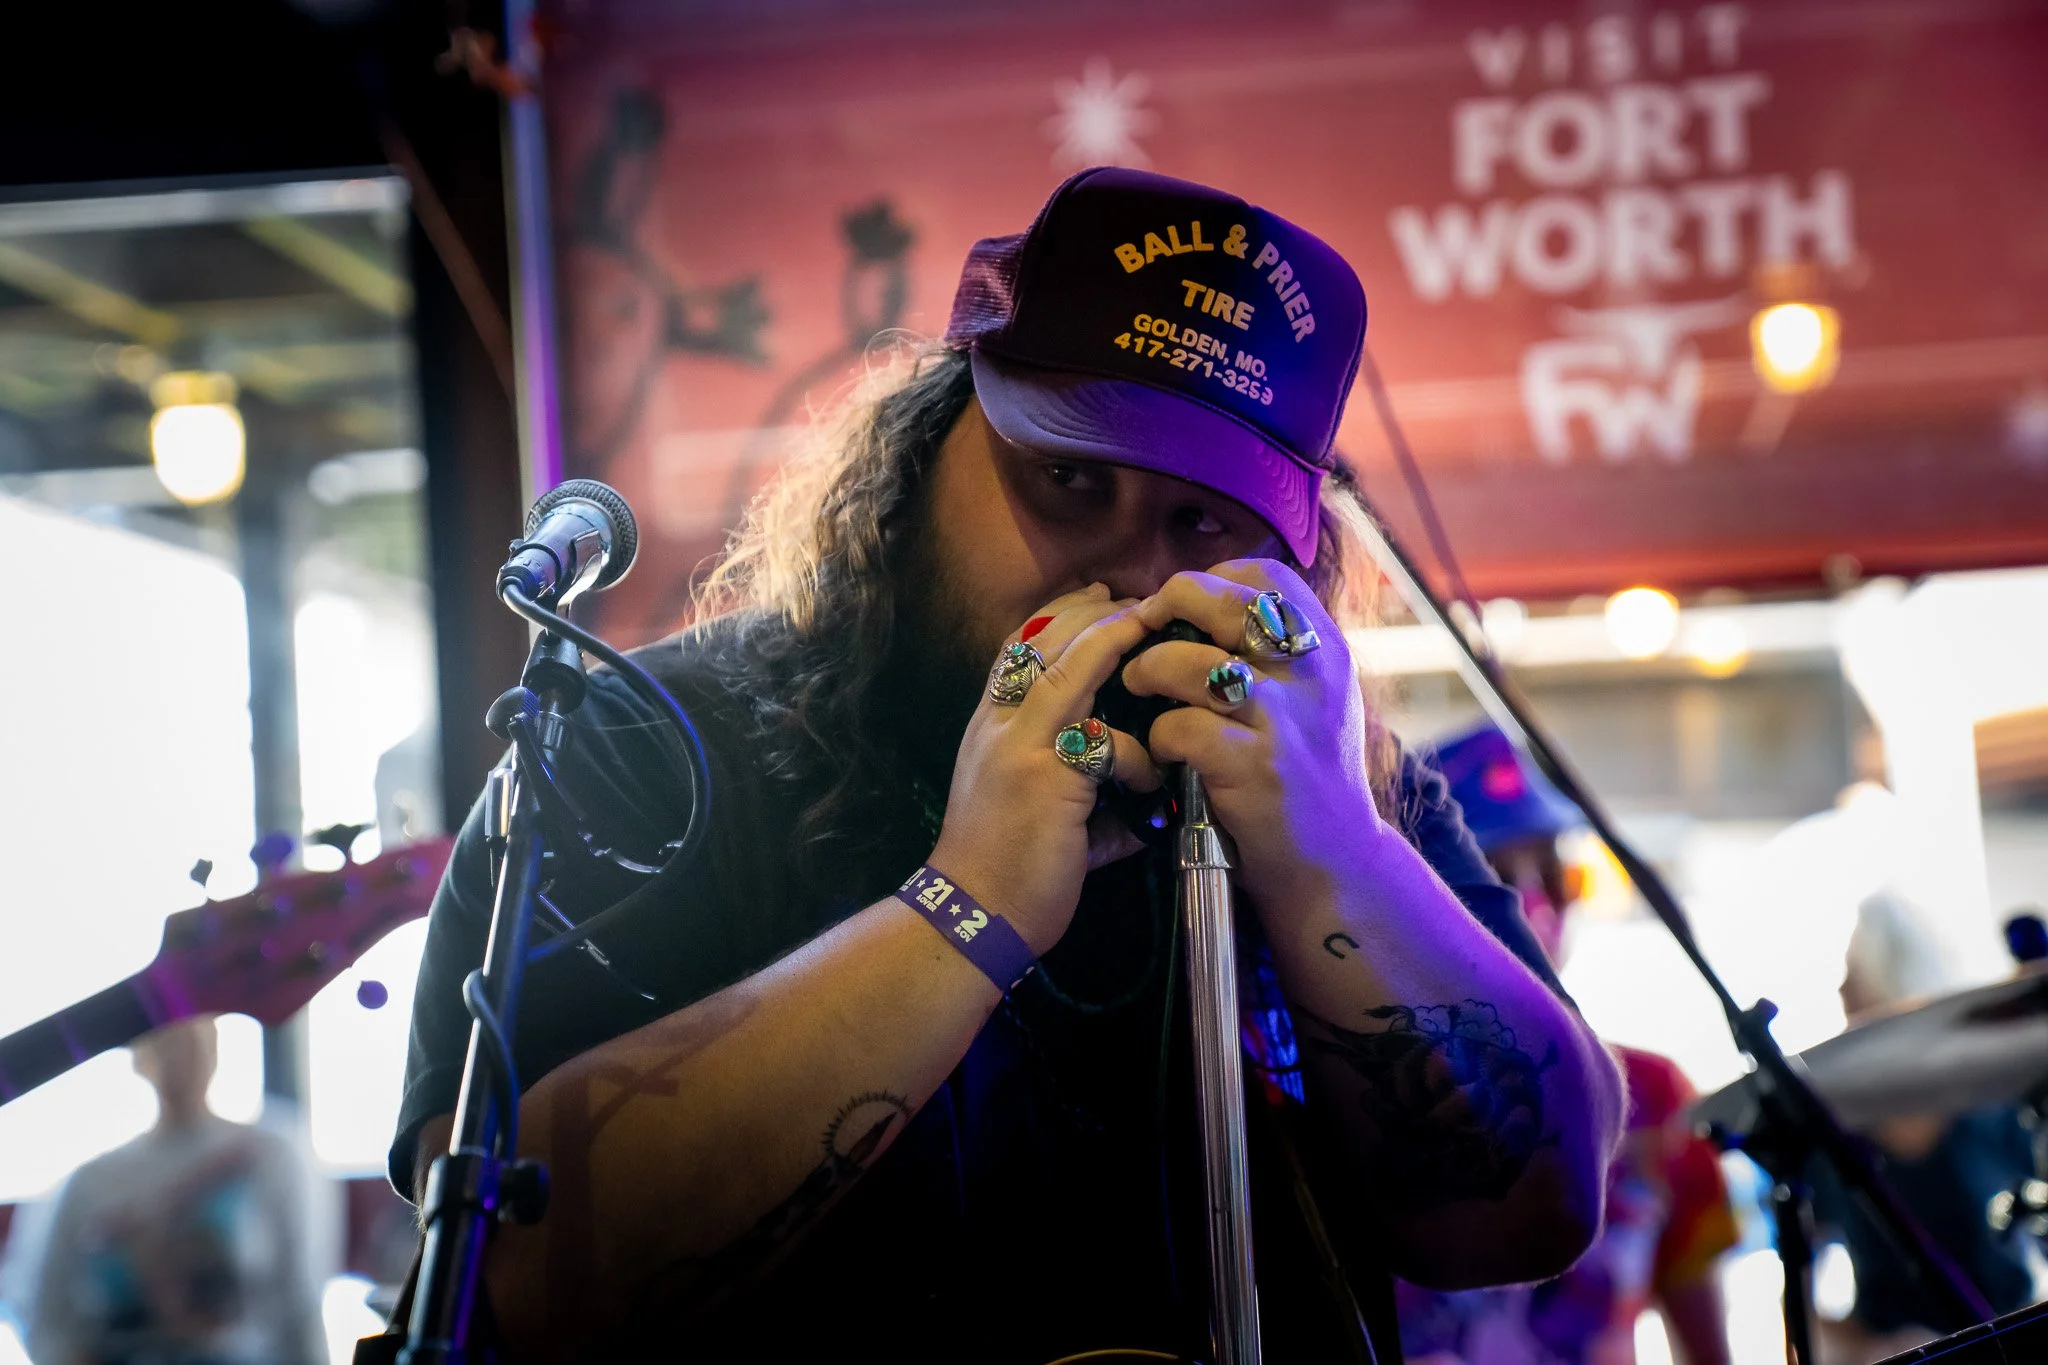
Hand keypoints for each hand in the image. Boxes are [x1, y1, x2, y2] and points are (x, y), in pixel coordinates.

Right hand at [930, 585, 1158, 952]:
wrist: (971, 916)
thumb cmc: (1005, 872)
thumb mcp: (1034, 809)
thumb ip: (1078, 788)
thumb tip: (1137, 801)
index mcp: (989, 727)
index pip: (1017, 645)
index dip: (1059, 614)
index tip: (1098, 595)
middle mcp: (997, 725)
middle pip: (1043, 640)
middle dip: (1093, 611)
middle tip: (1136, 599)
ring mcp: (1019, 746)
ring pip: (1068, 667)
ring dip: (1112, 640)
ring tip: (1149, 627)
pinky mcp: (1046, 778)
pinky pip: (1104, 741)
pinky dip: (1136, 754)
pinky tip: (1149, 779)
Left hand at [1126, 560, 1385, 904]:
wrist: (1335, 861)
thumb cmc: (1307, 774)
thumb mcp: (1314, 698)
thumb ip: (1276, 651)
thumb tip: (1203, 600)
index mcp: (1326, 648)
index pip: (1265, 576)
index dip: (1211, 578)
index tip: (1182, 606)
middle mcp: (1311, 673)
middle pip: (1223, 602)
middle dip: (1168, 607)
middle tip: (1142, 631)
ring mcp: (1283, 719)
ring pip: (1189, 662)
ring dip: (1148, 671)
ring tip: (1139, 687)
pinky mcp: (1254, 767)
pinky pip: (1180, 727)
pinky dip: (1157, 735)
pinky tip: (1162, 749)